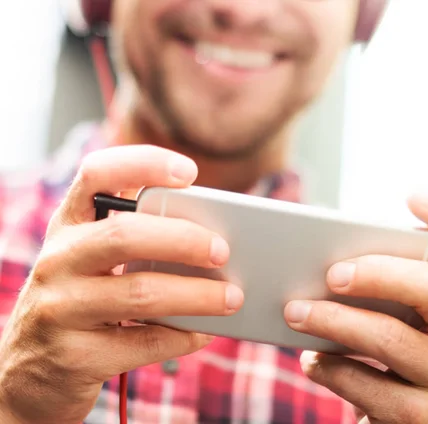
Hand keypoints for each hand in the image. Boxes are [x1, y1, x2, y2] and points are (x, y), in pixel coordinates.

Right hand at [0, 145, 243, 423]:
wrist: (30, 378)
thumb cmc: (80, 304)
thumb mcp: (92, 262)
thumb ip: (136, 240)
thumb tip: (212, 235)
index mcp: (68, 226)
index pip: (96, 175)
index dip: (143, 163)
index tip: (189, 172)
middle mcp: (58, 261)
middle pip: (125, 235)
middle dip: (184, 240)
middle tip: (223, 250)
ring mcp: (61, 310)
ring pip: (142, 293)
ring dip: (198, 295)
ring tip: (232, 298)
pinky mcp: (75, 357)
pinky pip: (144, 343)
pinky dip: (183, 336)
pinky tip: (203, 332)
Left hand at [284, 193, 427, 422]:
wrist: (402, 423)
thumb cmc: (390, 353)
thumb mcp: (397, 314)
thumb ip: (380, 285)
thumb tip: (322, 258)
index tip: (412, 194)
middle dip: (377, 273)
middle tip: (330, 273)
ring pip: (391, 339)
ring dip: (333, 321)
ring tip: (293, 310)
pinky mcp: (424, 419)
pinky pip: (369, 387)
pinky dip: (330, 369)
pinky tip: (310, 360)